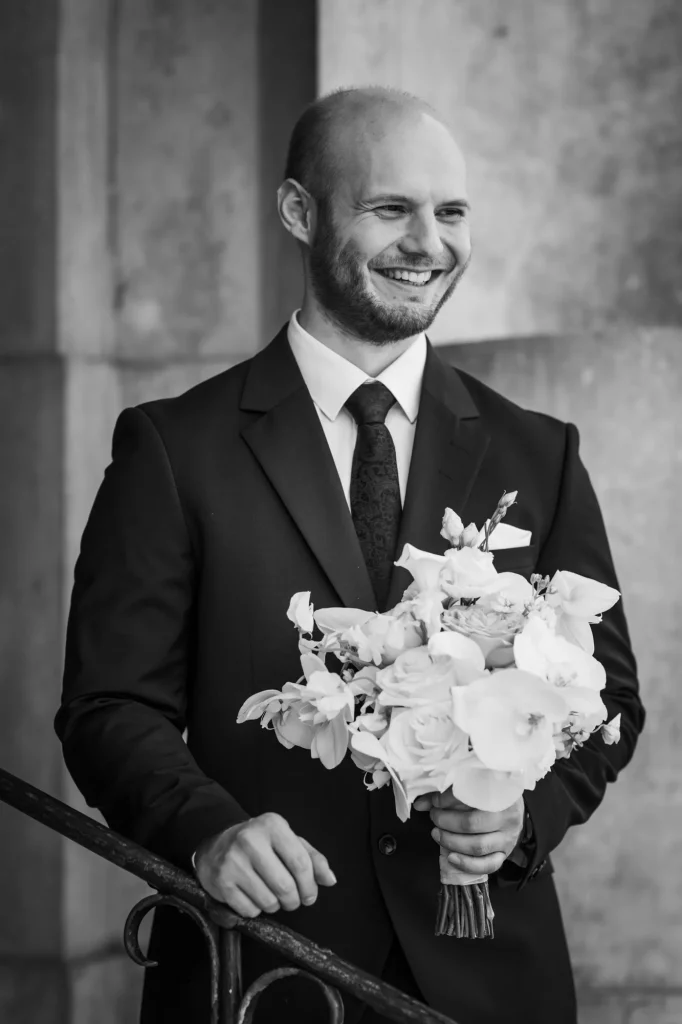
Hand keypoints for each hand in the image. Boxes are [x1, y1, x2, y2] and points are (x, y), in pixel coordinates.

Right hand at [195, 812, 336, 917]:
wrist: (216, 844)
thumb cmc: (260, 844)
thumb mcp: (287, 841)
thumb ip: (312, 858)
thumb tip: (330, 880)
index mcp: (272, 825)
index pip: (301, 862)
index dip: (310, 885)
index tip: (310, 895)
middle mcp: (250, 840)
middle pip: (286, 886)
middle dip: (294, 901)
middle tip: (292, 900)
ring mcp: (234, 861)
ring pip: (268, 902)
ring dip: (275, 906)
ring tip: (270, 895)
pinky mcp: (222, 881)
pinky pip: (249, 910)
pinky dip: (256, 910)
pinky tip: (252, 896)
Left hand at [413, 792, 524, 874]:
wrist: (514, 808)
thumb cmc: (490, 795)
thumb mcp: (472, 788)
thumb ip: (446, 794)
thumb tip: (420, 804)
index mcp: (500, 794)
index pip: (470, 797)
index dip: (447, 800)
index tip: (434, 801)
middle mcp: (507, 817)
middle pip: (471, 824)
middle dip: (446, 822)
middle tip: (434, 817)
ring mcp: (508, 838)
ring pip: (477, 846)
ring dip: (451, 842)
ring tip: (437, 833)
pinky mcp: (505, 854)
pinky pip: (487, 865)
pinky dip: (467, 864)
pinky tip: (450, 857)